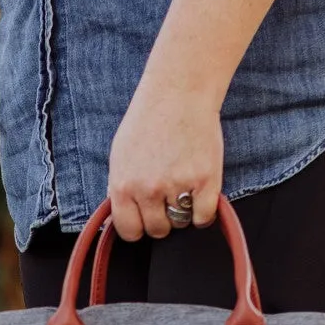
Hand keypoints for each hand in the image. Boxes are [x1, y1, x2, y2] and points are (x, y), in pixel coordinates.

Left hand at [107, 88, 222, 241]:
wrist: (179, 94)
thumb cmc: (148, 121)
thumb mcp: (120, 155)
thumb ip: (120, 187)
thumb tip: (122, 215)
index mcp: (123, 186)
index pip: (129, 231)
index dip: (138, 228)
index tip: (145, 220)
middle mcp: (148, 190)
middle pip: (157, 230)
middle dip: (162, 218)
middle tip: (167, 197)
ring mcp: (177, 186)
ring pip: (180, 224)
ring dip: (182, 213)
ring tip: (183, 188)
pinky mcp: (205, 181)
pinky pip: (204, 217)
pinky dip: (204, 212)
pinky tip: (200, 196)